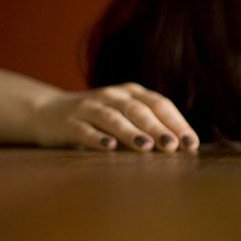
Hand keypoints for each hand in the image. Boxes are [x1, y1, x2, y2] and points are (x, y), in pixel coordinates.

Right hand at [31, 82, 199, 151]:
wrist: (48, 112)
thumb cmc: (100, 120)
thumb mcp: (126, 116)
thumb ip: (151, 127)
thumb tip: (184, 147)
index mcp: (133, 93)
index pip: (160, 104)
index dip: (177, 123)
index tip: (191, 144)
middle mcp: (113, 96)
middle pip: (139, 110)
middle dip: (158, 128)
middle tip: (173, 146)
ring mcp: (89, 107)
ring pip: (113, 118)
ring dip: (131, 132)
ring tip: (146, 147)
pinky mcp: (68, 122)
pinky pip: (84, 129)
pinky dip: (97, 138)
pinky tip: (109, 148)